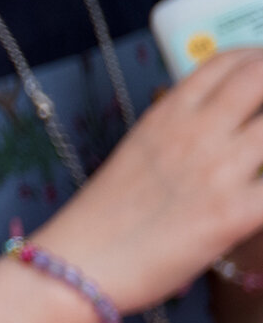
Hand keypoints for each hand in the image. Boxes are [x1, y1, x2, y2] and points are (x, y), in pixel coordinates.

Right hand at [35, 49, 262, 310]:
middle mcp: (195, 132)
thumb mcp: (137, 154)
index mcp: (167, 115)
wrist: (78, 264)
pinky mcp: (236, 214)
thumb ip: (180, 132)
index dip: (259, 58)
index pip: (227, 62)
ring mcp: (219, 170)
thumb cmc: (103, 218)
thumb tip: (220, 128)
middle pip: (262, 78)